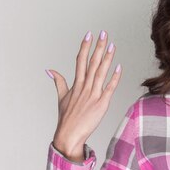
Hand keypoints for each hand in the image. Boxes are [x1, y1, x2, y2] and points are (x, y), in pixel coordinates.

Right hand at [46, 30, 121, 159]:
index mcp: (76, 84)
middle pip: (92, 63)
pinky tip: (119, 67)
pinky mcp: (101, 104)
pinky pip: (109, 88)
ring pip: (100, 72)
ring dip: (106, 58)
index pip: (80, 60)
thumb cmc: (66, 118)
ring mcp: (93, 95)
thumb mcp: (61, 98)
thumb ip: (58, 82)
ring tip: (112, 45)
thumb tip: (50, 70)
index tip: (89, 35)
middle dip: (98, 47)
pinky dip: (114, 78)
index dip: (85, 47)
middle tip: (103, 33)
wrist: (69, 135)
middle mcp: (84, 87)